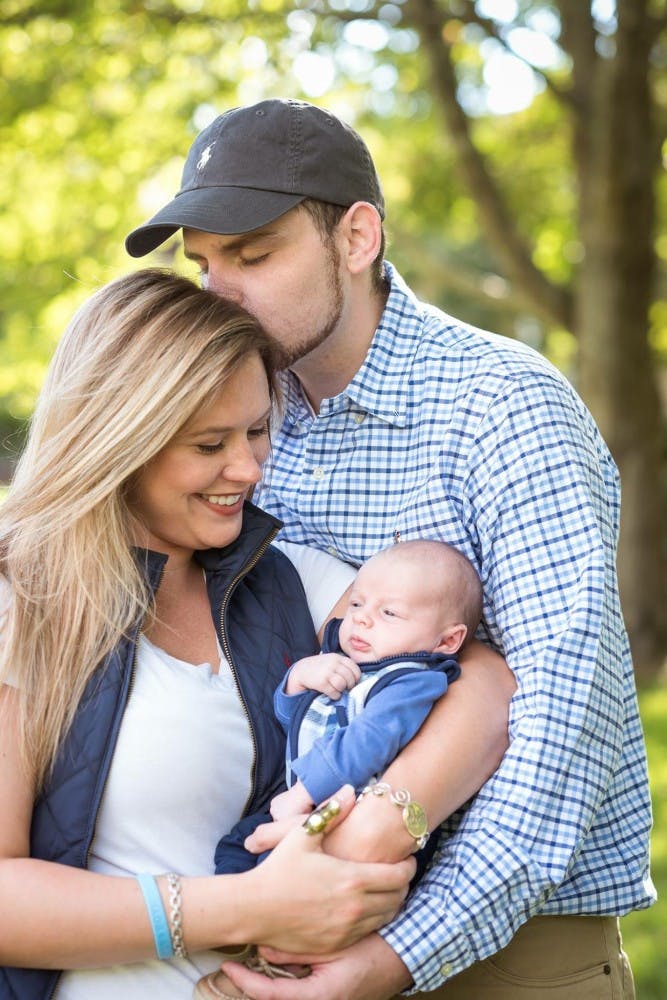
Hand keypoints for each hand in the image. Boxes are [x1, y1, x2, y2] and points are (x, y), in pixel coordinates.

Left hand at [222, 934, 412, 999]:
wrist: (403, 956)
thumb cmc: (373, 948)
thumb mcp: (334, 944)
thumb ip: (298, 948)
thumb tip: (262, 947)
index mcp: (320, 996)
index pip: (272, 995)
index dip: (246, 982)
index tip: (227, 968)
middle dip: (252, 985)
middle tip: (230, 967)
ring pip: (285, 996)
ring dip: (266, 983)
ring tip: (245, 964)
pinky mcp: (328, 996)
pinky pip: (298, 992)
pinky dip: (283, 981)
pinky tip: (275, 963)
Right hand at [242, 786, 414, 953]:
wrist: (253, 909)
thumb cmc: (278, 869)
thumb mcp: (302, 835)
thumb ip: (330, 812)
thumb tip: (350, 789)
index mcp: (352, 879)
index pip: (399, 876)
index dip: (408, 866)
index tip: (407, 858)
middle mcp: (355, 907)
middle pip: (398, 898)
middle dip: (404, 884)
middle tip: (400, 873)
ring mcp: (347, 929)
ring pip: (386, 917)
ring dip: (392, 902)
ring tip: (386, 888)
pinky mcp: (336, 944)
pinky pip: (368, 932)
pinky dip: (374, 919)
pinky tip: (366, 907)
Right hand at [287, 653, 360, 697]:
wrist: (300, 671)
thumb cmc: (318, 667)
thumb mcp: (330, 661)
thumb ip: (341, 665)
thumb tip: (356, 678)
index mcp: (337, 657)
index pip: (354, 668)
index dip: (356, 677)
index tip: (354, 682)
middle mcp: (333, 663)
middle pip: (350, 677)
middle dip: (350, 685)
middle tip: (346, 688)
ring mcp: (327, 673)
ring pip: (342, 685)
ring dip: (342, 690)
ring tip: (338, 690)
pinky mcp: (321, 682)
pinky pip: (334, 692)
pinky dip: (335, 695)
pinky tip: (332, 694)